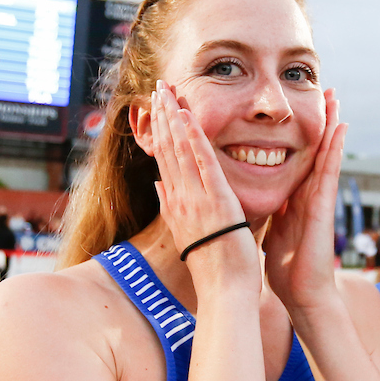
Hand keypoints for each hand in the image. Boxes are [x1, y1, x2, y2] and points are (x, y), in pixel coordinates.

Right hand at [151, 82, 258, 290]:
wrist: (224, 293)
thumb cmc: (214, 269)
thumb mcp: (188, 235)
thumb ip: (172, 209)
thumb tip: (159, 187)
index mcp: (176, 206)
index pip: (164, 161)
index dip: (159, 132)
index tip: (155, 108)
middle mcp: (180, 200)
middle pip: (166, 150)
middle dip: (161, 117)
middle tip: (157, 87)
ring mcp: (195, 200)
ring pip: (179, 151)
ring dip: (172, 118)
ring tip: (166, 90)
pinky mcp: (215, 202)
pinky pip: (202, 164)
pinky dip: (194, 139)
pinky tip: (187, 117)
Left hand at [264, 88, 347, 311]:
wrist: (302, 293)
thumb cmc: (285, 268)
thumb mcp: (268, 230)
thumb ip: (263, 212)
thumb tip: (243, 200)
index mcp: (291, 197)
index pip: (290, 157)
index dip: (290, 133)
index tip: (289, 109)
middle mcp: (306, 193)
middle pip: (311, 148)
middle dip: (314, 120)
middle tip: (319, 89)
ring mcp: (318, 198)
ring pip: (325, 152)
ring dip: (330, 124)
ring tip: (333, 96)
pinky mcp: (324, 206)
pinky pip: (330, 170)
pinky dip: (337, 148)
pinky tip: (342, 126)